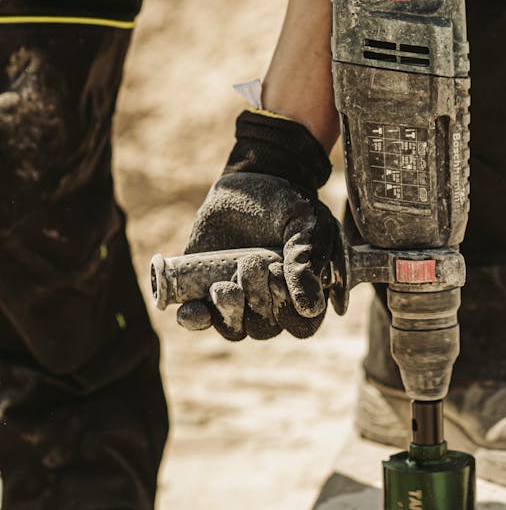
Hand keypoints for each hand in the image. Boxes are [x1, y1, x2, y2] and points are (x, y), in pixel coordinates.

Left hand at [178, 110, 340, 339]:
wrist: (253, 181)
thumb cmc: (290, 205)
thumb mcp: (306, 227)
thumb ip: (306, 263)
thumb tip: (310, 308)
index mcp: (301, 293)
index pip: (300, 325)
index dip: (290, 315)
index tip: (279, 279)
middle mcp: (269, 302)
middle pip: (263, 329)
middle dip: (256, 302)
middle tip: (252, 263)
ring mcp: (238, 297)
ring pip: (232, 327)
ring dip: (227, 312)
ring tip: (222, 286)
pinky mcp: (205, 287)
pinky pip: (199, 316)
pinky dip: (194, 318)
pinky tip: (191, 310)